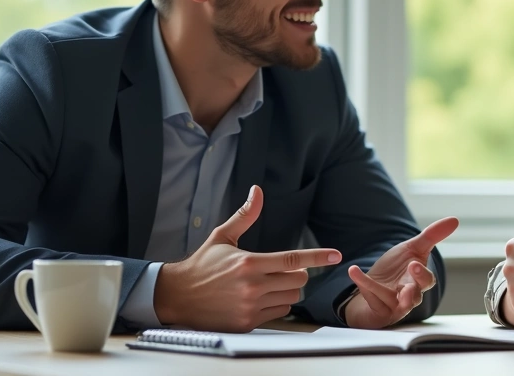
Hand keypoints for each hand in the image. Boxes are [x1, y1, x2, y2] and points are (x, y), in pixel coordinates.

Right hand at [154, 185, 342, 331]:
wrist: (177, 296)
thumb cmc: (202, 265)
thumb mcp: (222, 236)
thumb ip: (245, 215)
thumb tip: (257, 191)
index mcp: (248, 262)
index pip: (292, 260)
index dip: (317, 256)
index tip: (336, 255)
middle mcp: (251, 286)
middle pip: (298, 280)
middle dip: (296, 274)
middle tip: (279, 270)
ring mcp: (250, 306)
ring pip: (291, 297)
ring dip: (287, 290)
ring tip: (267, 284)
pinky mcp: (247, 322)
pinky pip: (279, 312)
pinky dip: (276, 305)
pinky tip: (259, 299)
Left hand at [342, 217, 459, 328]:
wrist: (372, 285)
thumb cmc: (396, 269)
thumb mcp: (412, 249)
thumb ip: (432, 236)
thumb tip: (455, 220)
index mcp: (418, 281)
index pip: (427, 281)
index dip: (422, 274)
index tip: (413, 264)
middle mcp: (409, 296)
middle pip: (416, 297)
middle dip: (412, 291)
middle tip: (406, 285)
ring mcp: (394, 306)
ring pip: (395, 305)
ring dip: (386, 295)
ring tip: (378, 287)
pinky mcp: (378, 311)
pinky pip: (372, 300)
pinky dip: (363, 284)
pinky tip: (353, 270)